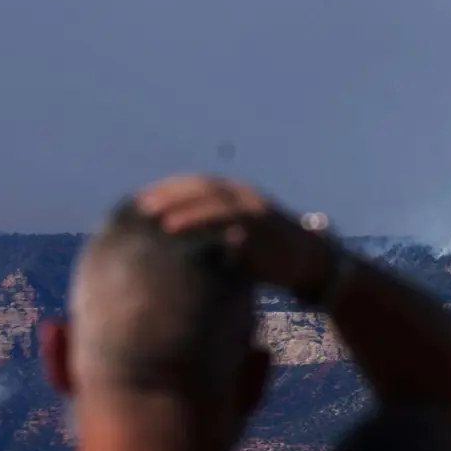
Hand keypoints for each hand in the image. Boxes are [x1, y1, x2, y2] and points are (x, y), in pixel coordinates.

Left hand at [132, 174, 333, 296]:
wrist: (312, 265)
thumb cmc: (270, 260)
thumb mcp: (238, 244)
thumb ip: (212, 239)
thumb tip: (172, 251)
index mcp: (236, 196)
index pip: (196, 186)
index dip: (168, 190)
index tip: (139, 201)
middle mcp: (243, 195)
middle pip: (199, 185)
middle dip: (168, 192)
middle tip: (138, 205)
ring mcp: (253, 206)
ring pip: (210, 195)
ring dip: (178, 203)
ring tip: (151, 215)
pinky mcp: (260, 222)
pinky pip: (224, 215)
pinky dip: (196, 218)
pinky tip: (175, 227)